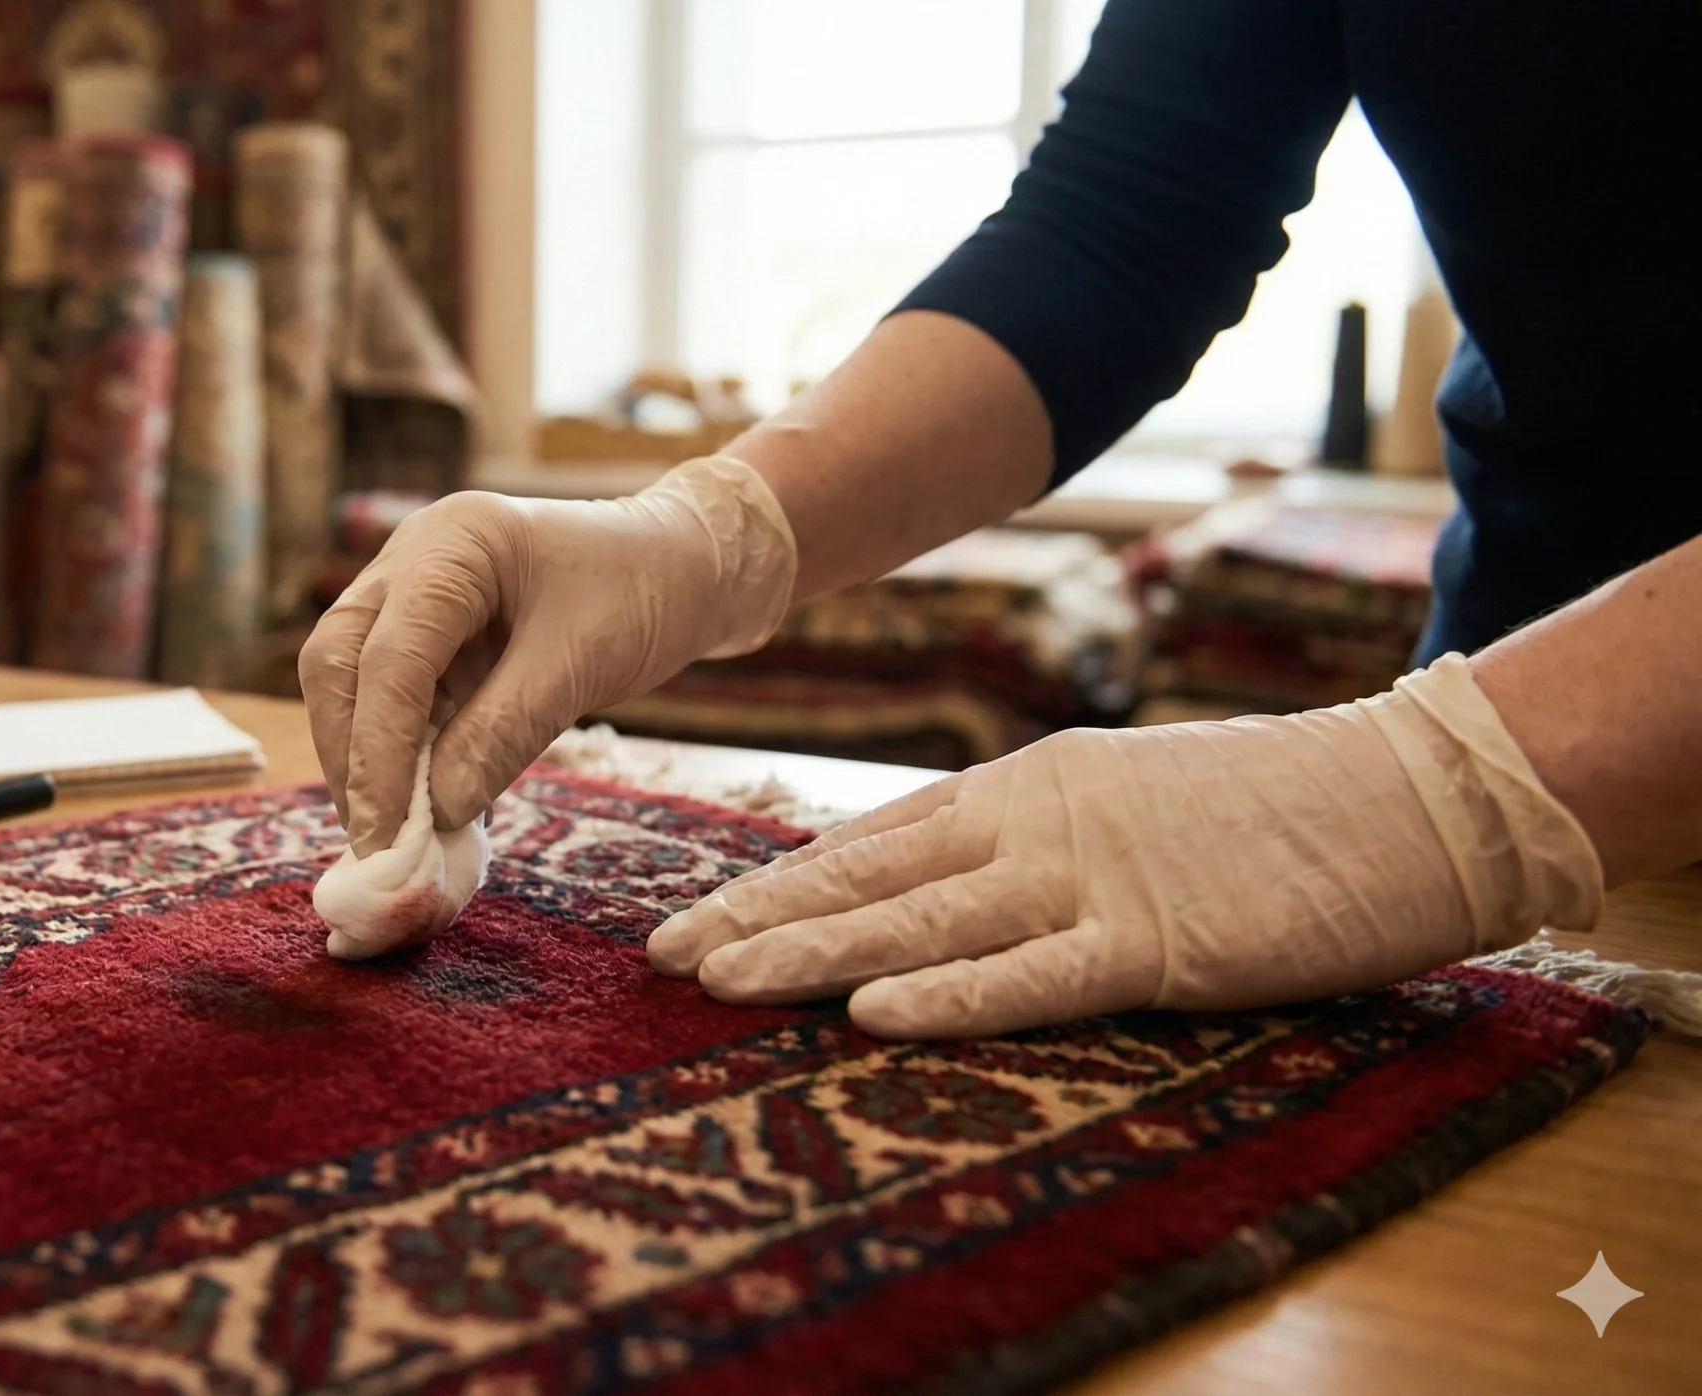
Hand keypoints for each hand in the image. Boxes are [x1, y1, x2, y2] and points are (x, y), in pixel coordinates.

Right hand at [301, 457, 796, 853]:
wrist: (679, 566)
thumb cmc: (642, 594)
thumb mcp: (581, 665)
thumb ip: (503, 733)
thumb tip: (435, 812)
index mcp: (451, 543)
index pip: (387, 656)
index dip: (380, 751)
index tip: (389, 833)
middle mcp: (411, 561)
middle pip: (337, 664)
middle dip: (353, 759)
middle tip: (380, 844)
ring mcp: (409, 597)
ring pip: (350, 687)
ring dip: (367, 766)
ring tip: (400, 840)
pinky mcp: (426, 639)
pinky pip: (391, 703)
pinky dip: (401, 760)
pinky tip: (425, 812)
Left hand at [647, 655, 1605, 1036]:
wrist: (1408, 793)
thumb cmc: (1270, 809)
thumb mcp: (1123, 801)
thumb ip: (1034, 838)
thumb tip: (949, 877)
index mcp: (1024, 788)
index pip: (872, 840)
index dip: (778, 881)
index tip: (696, 914)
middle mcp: (1033, 823)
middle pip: (867, 876)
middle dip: (756, 916)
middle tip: (658, 956)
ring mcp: (1089, 878)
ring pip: (919, 922)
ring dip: (809, 952)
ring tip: (714, 979)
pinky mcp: (1157, 939)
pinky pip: (1034, 976)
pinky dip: (950, 998)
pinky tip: (870, 1014)